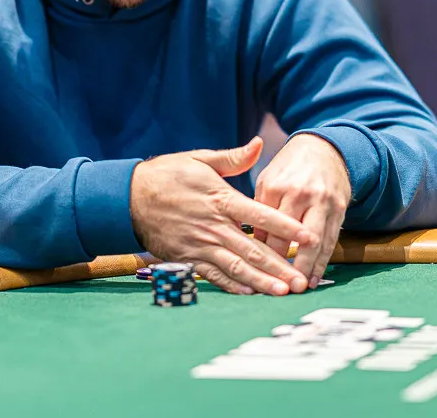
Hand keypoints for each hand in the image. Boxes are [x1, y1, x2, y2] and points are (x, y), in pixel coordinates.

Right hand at [130, 137, 317, 295]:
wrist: (128, 197)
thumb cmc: (166, 174)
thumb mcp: (200, 159)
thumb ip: (233, 157)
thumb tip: (259, 144)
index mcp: (220, 199)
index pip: (260, 215)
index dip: (285, 227)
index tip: (308, 237)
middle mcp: (213, 225)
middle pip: (253, 249)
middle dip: (280, 266)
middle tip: (301, 280)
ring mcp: (200, 245)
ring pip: (236, 266)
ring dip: (261, 281)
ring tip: (282, 292)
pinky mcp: (187, 258)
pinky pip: (213, 275)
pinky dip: (232, 285)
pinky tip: (250, 293)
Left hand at [254, 133, 351, 287]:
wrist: (323, 149)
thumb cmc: (289, 168)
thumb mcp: (267, 179)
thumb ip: (259, 210)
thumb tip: (253, 244)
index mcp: (275, 187)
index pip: (265, 227)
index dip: (259, 251)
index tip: (252, 272)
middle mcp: (300, 194)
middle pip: (289, 237)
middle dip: (283, 265)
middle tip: (275, 288)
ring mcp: (322, 201)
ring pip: (313, 242)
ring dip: (305, 268)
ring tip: (298, 289)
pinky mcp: (339, 208)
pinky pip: (330, 239)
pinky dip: (322, 261)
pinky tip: (314, 277)